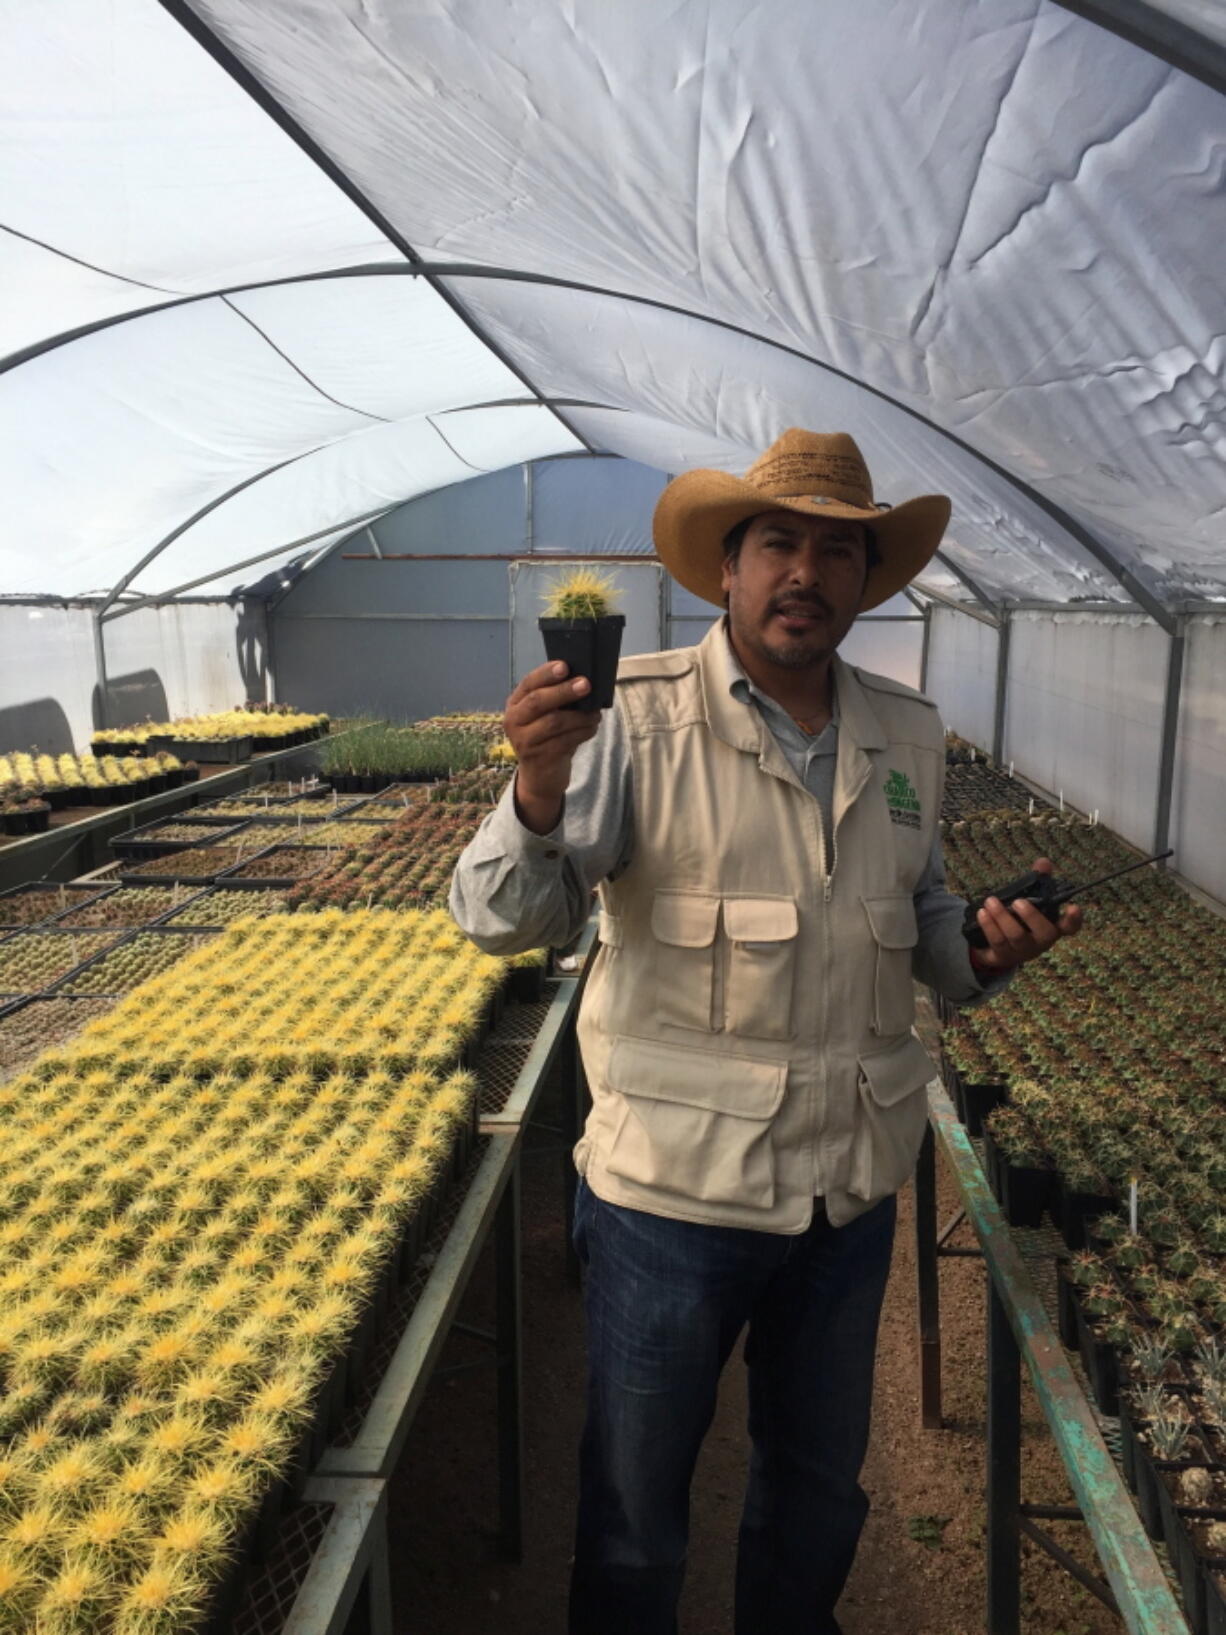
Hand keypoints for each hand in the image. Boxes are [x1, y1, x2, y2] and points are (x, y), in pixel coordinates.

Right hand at [503, 660, 600, 833]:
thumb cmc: (546, 736)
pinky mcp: (539, 757)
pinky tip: (592, 727)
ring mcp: (524, 741)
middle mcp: (514, 721)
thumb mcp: (544, 715)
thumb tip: (583, 679)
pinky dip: (583, 731)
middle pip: (538, 701)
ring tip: (595, 713)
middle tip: (586, 684)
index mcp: (515, 704)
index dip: (546, 674)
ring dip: (580, 715)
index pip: (529, 684)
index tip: (565, 666)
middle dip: (564, 691)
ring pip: (555, 722)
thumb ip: (555, 697)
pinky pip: (565, 740)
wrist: (540, 775)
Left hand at [972, 857, 1083, 972]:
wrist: (999, 947)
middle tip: (1017, 901)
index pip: (1070, 927)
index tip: (1073, 906)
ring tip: (990, 901)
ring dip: (1002, 917)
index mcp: (1053, 927)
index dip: (1074, 919)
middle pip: (1044, 933)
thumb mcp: (1030, 900)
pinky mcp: (1004, 956)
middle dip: (1031, 916)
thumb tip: (1043, 862)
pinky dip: (989, 926)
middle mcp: (1041, 942)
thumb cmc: (1020, 919)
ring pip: (1016, 936)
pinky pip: (997, 942)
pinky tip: (982, 913)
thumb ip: (1038, 880)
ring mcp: (1023, 951)